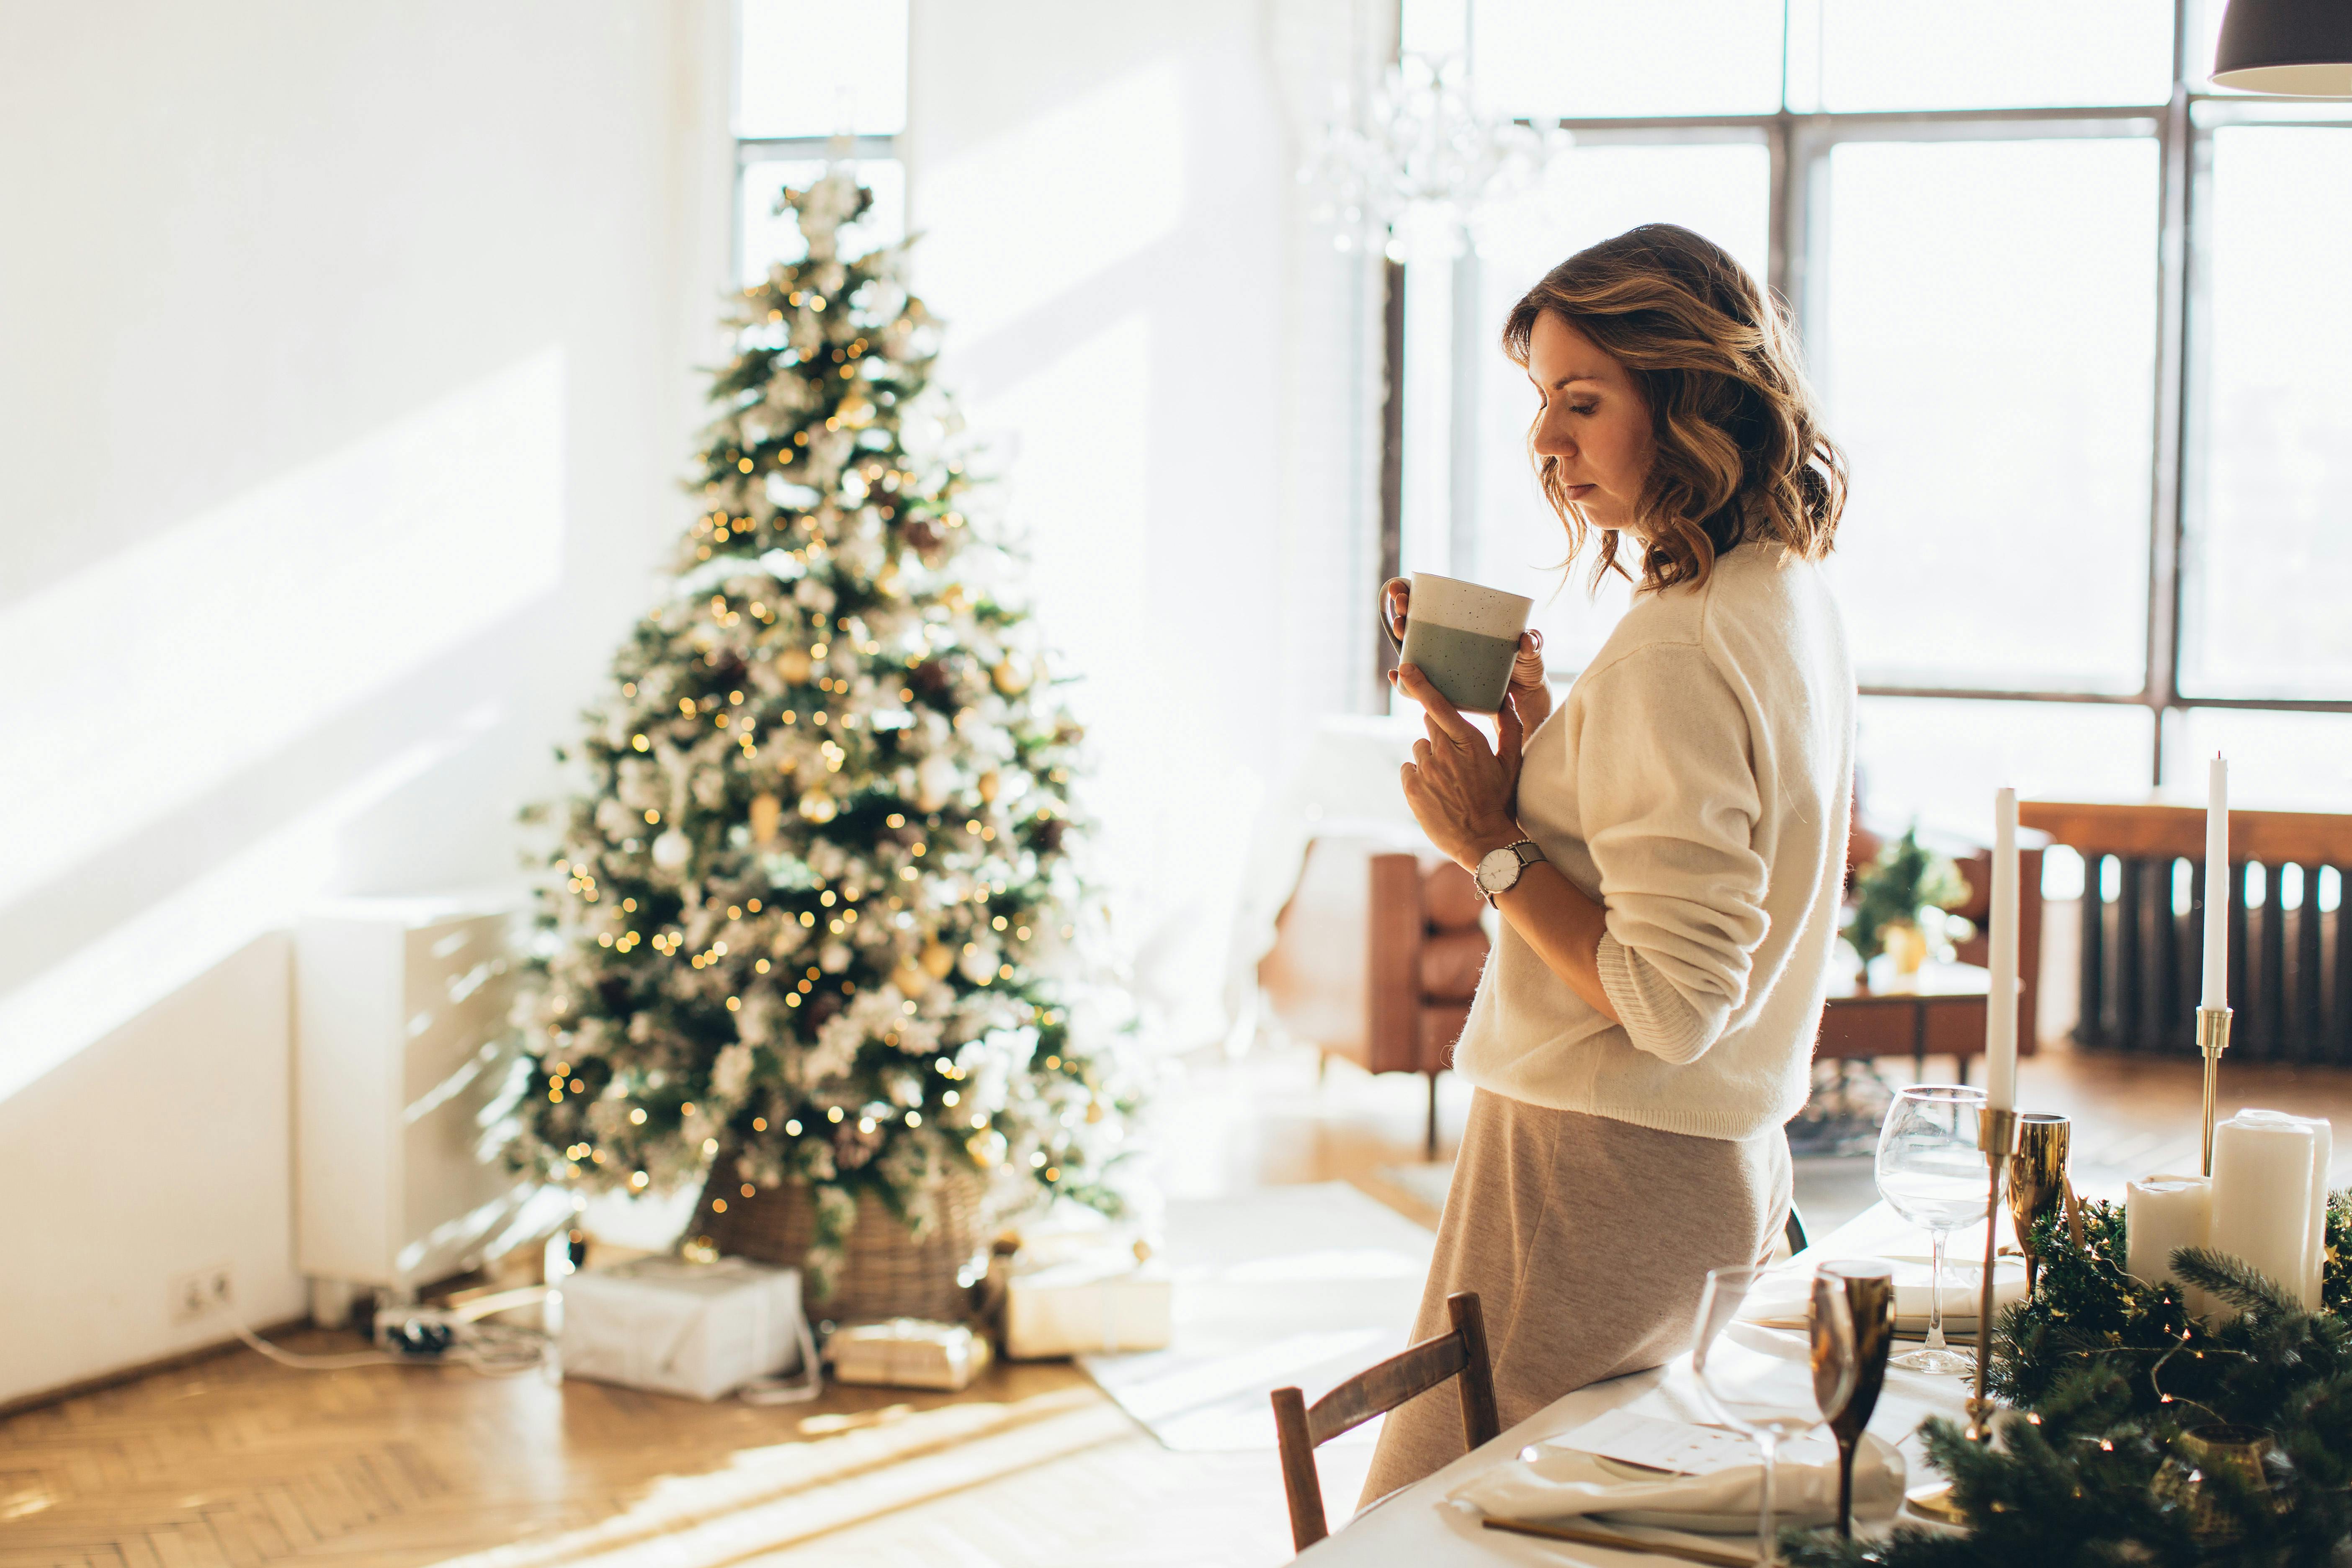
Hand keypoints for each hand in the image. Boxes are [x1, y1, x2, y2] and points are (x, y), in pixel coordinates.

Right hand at [1384, 580, 1550, 740]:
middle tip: (1402, 608)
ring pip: (1415, 647)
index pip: (1436, 604)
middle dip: (1404, 611)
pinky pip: (1420, 682)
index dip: (1414, 593)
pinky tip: (1395, 676)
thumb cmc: (1527, 669)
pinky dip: (1404, 681)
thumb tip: (1526, 639)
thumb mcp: (1533, 654)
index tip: (1403, 587)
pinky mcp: (1446, 687)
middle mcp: (1452, 641)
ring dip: (1402, 636)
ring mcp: (1446, 663)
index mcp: (1468, 625)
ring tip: (1401, 628)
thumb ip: (1533, 644)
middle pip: (1419, 621)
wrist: (1526, 701)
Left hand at [1391, 661, 1526, 871]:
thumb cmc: (1500, 800)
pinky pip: (1409, 769)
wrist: (1483, 841)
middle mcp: (1442, 752)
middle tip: (1456, 758)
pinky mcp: (1411, 788)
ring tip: (1448, 781)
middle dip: (1440, 734)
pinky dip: (1419, 776)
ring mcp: (1425, 770)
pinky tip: (1436, 792)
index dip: (1419, 684)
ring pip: (1419, 749)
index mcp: (1468, 741)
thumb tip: (1506, 698)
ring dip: (1430, 758)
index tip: (1405, 668)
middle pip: (1429, 724)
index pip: (1438, 705)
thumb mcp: (1511, 762)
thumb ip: (1509, 726)